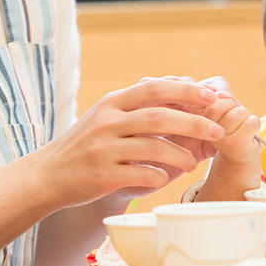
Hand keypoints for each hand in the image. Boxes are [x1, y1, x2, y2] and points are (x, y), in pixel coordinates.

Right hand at [30, 77, 223, 207]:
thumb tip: (181, 90)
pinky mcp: (103, 175)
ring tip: (193, 163)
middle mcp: (107, 121)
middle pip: (159, 116)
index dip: (185, 90)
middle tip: (217, 130)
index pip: (154, 87)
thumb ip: (138, 105)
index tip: (212, 95)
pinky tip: (165, 178)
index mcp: (112, 103)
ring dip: (181, 155)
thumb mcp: (106, 116)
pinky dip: (159, 176)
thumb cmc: (85, 145)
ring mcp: (104, 148)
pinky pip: (140, 174)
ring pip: (153, 147)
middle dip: (194, 122)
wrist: (48, 174)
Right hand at [200, 89, 259, 165]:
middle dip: (232, 104)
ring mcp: (220, 140)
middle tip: (236, 113)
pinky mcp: (237, 145)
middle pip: (217, 107)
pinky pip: (251, 123)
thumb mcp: (224, 109)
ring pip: (236, 114)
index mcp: (198, 118)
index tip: (225, 106)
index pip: (206, 98)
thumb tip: (223, 95)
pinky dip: (255, 121)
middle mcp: (205, 131)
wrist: (239, 154)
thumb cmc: (232, 127)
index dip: (221, 98)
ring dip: (245, 114)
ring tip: (243, 122)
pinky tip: (251, 129)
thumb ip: (221, 99)